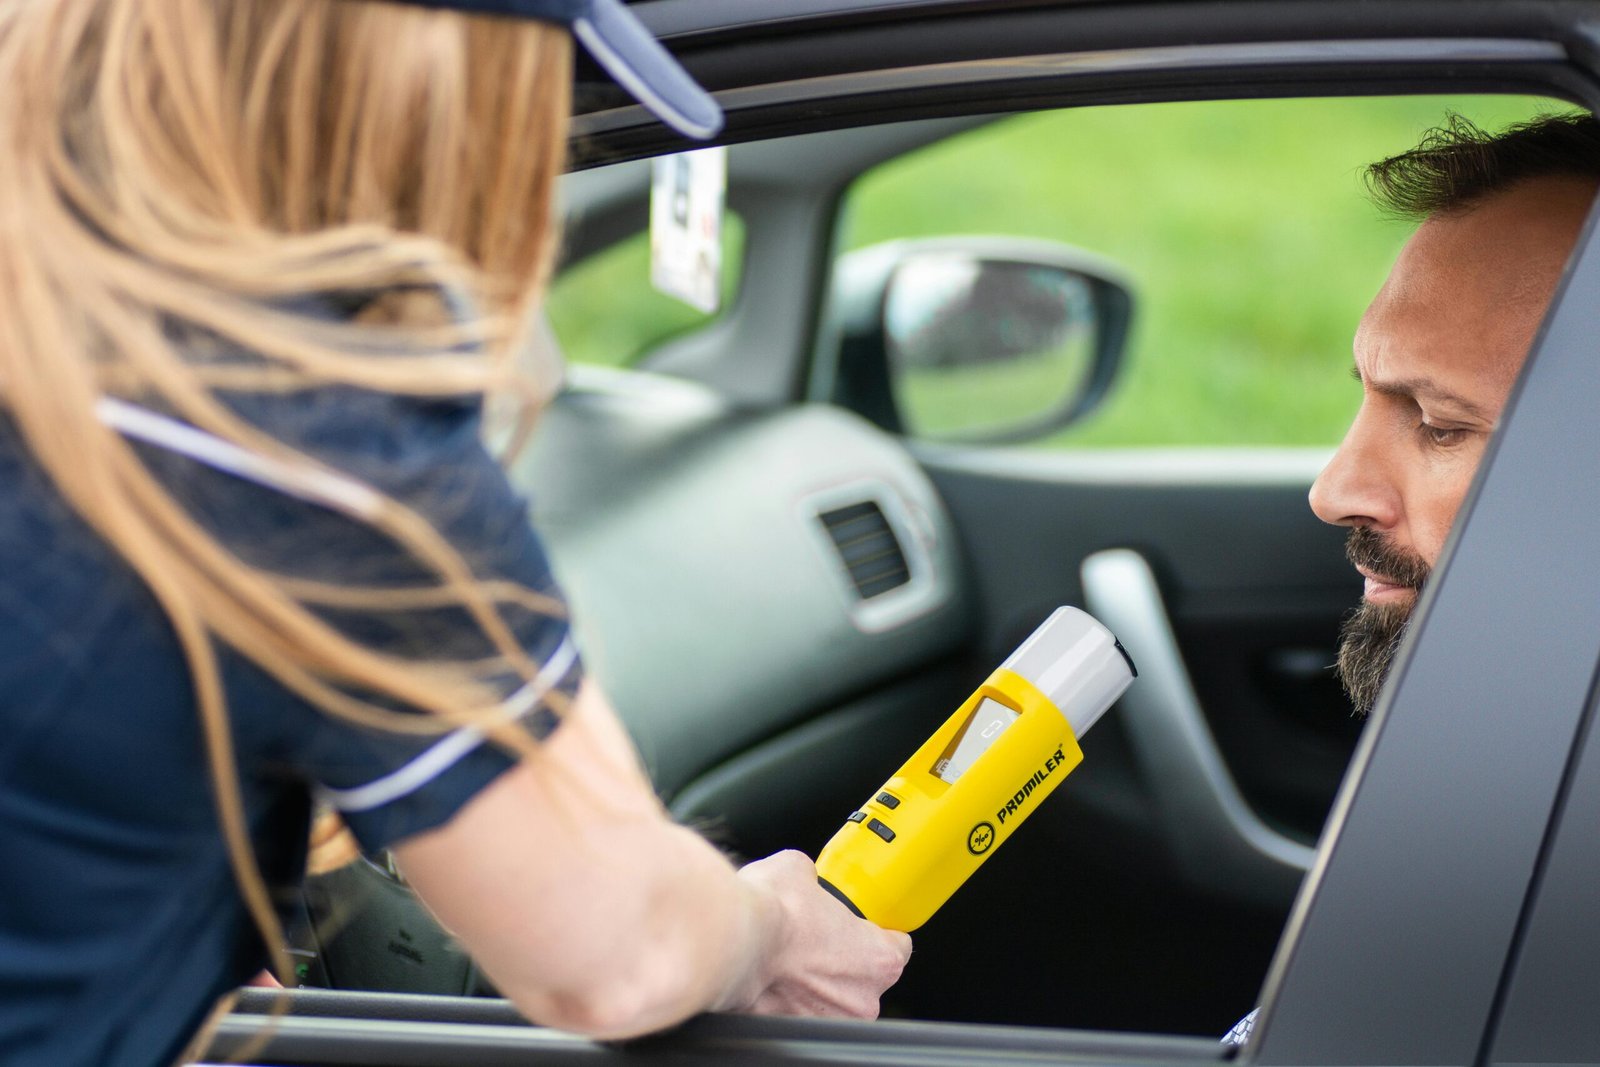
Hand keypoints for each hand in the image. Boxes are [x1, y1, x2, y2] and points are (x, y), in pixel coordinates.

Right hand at [731, 850, 911, 1019]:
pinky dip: (790, 999)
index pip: (898, 948)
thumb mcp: (798, 869)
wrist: (733, 943)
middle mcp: (861, 999)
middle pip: (865, 978)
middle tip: (817, 938)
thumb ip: (813, 877)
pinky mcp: (795, 1032)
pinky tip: (773, 976)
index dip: (881, 933)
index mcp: (878, 959)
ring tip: (790, 958)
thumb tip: (804, 876)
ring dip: (818, 982)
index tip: (866, 928)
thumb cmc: (773, 912)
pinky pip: (800, 1012)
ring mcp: (829, 1021)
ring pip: (833, 999)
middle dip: (844, 959)